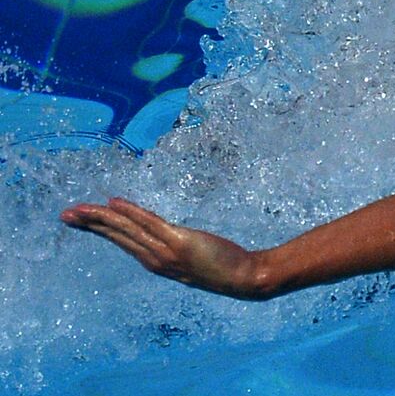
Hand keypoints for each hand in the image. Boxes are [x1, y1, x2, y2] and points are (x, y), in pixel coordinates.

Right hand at [60, 197, 272, 300]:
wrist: (243, 278)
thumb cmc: (220, 265)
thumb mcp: (190, 254)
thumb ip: (172, 245)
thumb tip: (159, 233)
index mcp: (154, 260)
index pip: (120, 241)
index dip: (97, 229)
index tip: (77, 218)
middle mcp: (154, 258)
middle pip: (116, 236)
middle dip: (90, 224)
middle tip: (64, 214)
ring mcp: (165, 252)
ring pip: (126, 230)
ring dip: (101, 218)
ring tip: (79, 209)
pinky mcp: (179, 242)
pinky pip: (150, 224)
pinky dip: (131, 213)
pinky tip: (114, 203)